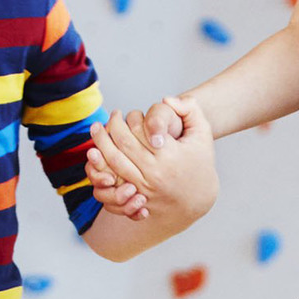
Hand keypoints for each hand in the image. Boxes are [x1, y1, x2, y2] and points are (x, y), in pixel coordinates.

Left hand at [88, 97, 216, 223]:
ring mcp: (144, 188)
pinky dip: (101, 167)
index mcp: (169, 155)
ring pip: (113, 163)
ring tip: (96, 129)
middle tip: (109, 117)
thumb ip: (190, 108)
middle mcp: (154, 173)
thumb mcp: (202, 133)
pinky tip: (98, 154)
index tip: (127, 112)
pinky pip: (112, 182)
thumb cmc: (200, 162)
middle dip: (110, 127)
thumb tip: (166, 99)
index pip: (139, 130)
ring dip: (100, 143)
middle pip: (121, 145)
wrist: (199, 199)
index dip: (129, 118)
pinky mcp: (136, 199)